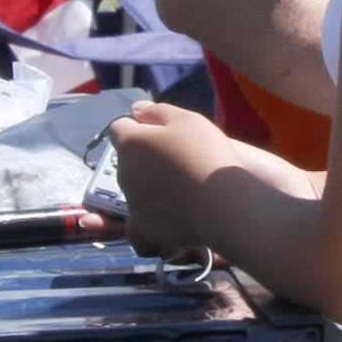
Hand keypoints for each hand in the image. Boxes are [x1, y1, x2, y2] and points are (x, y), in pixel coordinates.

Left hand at [109, 103, 233, 260]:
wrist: (222, 202)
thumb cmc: (206, 154)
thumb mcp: (187, 120)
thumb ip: (157, 112)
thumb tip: (136, 110)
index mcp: (130, 143)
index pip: (119, 129)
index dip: (137, 129)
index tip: (159, 133)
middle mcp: (124, 173)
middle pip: (126, 163)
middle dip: (142, 161)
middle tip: (176, 163)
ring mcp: (131, 205)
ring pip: (131, 196)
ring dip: (146, 193)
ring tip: (177, 196)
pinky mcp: (144, 231)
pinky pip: (136, 232)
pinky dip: (144, 230)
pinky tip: (162, 225)